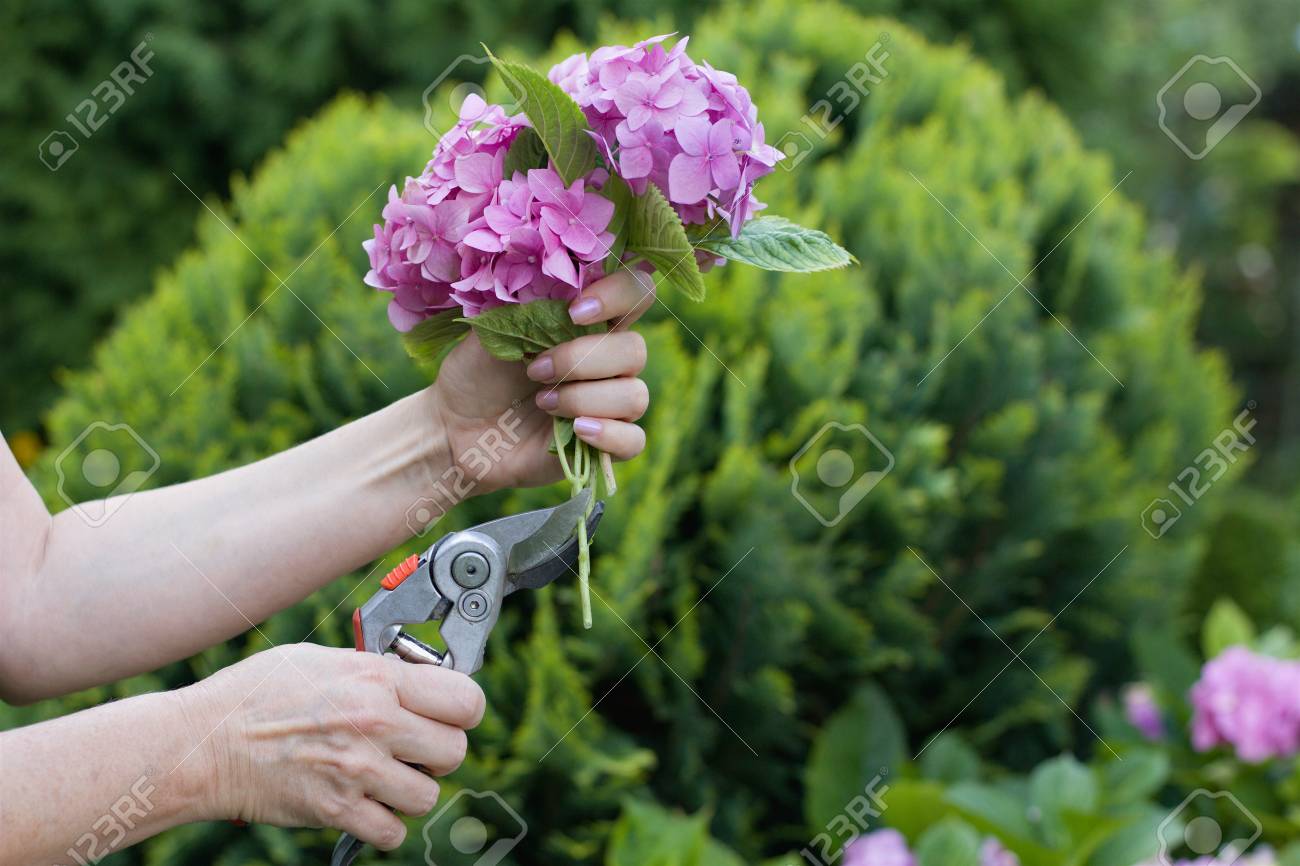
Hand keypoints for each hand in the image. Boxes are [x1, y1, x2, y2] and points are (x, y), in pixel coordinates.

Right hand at [183, 644, 484, 849]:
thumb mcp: (324, 658)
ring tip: (383, 774)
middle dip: (439, 750)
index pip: (465, 699)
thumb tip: (419, 679)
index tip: (451, 713)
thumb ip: (378, 670)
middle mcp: (374, 724)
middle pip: (455, 750)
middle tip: (413, 747)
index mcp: (376, 679)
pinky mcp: (336, 810)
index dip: (463, 709)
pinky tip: (364, 801)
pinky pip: (393, 830)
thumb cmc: (257, 692)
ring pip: (428, 794)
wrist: (204, 742)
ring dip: (411, 788)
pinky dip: (384, 822)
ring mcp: (357, 770)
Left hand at [428, 270, 655, 491]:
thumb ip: (531, 303)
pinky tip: (576, 430)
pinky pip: (634, 441)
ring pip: (634, 396)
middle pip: (635, 350)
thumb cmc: (477, 372)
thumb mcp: (494, 328)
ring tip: (542, 403)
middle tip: (535, 370)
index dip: (619, 295)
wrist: (454, 426)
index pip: (636, 293)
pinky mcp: (604, 447)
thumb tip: (557, 278)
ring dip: (583, 398)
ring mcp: (609, 405)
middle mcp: (608, 362)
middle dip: (582, 360)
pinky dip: (609, 434)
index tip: (575, 311)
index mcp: (590, 323)